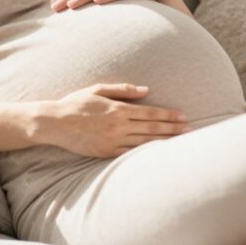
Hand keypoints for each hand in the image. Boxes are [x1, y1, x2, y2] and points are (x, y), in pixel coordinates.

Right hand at [39, 83, 189, 158]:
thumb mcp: (98, 89)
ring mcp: (113, 141)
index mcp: (118, 109)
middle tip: (191, 131)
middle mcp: (118, 125)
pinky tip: (158, 155)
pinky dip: (146, 154)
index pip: (150, 113)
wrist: (55, 123)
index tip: (183, 116)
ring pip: (144, 143)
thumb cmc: (76, 103)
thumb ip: (123, 89)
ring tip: (181, 144)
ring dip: (164, 143)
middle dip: (173, 129)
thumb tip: (147, 90)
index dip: (169, 115)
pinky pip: (130, 154)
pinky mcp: (106, 153)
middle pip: (152, 128)